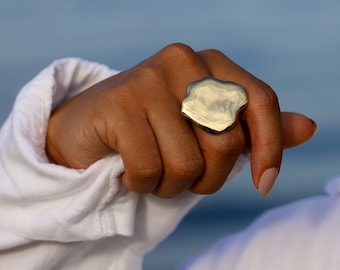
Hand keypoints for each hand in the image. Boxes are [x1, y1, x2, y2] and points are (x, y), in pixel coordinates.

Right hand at [46, 43, 316, 197]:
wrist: (89, 130)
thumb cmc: (153, 132)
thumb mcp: (207, 129)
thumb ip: (254, 129)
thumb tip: (308, 127)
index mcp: (209, 64)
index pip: (260, 102)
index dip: (270, 148)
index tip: (263, 184)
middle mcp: (182, 62)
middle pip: (226, 142)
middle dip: (208, 179)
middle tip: (181, 176)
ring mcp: (148, 79)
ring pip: (187, 163)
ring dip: (171, 185)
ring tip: (151, 172)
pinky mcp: (118, 103)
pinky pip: (149, 168)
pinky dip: (141, 184)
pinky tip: (126, 170)